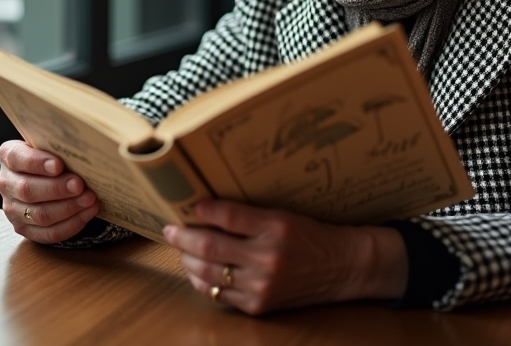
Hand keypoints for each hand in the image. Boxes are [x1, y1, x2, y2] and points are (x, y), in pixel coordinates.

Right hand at [0, 140, 99, 243]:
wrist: (49, 174)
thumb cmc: (52, 156)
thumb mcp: (51, 144)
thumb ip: (58, 145)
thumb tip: (80, 149)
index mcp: (8, 155)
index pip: (17, 158)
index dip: (37, 163)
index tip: (59, 165)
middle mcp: (6, 183)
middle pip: (27, 190)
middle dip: (57, 189)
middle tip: (79, 185)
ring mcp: (13, 209)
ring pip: (39, 214)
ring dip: (68, 208)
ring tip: (89, 199)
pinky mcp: (25, 229)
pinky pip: (48, 233)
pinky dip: (71, 224)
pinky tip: (87, 212)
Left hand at [163, 200, 407, 313]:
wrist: (340, 267)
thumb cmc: (308, 235)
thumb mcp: (283, 215)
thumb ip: (247, 215)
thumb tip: (206, 209)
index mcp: (276, 227)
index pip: (229, 215)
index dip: (204, 209)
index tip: (191, 205)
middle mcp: (268, 257)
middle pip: (211, 245)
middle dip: (183, 236)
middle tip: (170, 228)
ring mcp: (262, 285)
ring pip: (208, 272)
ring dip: (187, 258)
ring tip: (180, 247)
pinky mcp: (258, 305)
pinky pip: (218, 293)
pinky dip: (202, 279)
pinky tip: (197, 268)